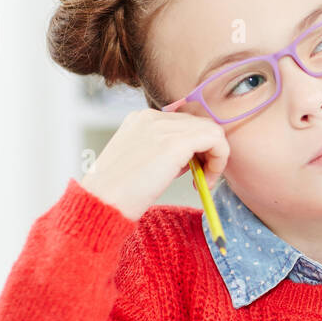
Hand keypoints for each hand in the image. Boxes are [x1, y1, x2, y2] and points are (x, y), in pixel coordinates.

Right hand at [79, 107, 228, 221]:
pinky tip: (204, 182)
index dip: (195, 148)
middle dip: (207, 153)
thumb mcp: (140, 164)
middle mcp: (152, 117)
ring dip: (215, 159)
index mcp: (140, 119)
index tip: (192, 173)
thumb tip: (191, 159)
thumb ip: (164, 153)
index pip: (184, 123)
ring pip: (212, 131)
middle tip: (201, 180)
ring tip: (202, 183)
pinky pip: (216, 140)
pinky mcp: (175, 142)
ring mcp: (163, 127)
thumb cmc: (117, 194)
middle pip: (200, 124)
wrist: (102, 203)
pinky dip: (218, 161)